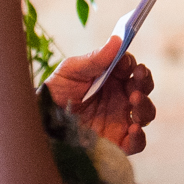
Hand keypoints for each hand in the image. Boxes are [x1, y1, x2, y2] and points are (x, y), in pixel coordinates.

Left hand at [44, 35, 156, 154]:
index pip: (132, 69)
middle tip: (137, 78)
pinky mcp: (115, 143)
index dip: (133, 65)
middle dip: (145, 82)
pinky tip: (133, 129)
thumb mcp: (71, 71)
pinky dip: (139, 137)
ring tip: (134, 100)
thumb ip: (95, 58)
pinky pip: (136, 144)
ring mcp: (119, 120)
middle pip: (144, 89)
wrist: (37, 122)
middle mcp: (119, 98)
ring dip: (145, 105)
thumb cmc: (54, 92)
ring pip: (146, 114)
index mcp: (112, 79)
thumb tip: (117, 39)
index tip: (127, 64)